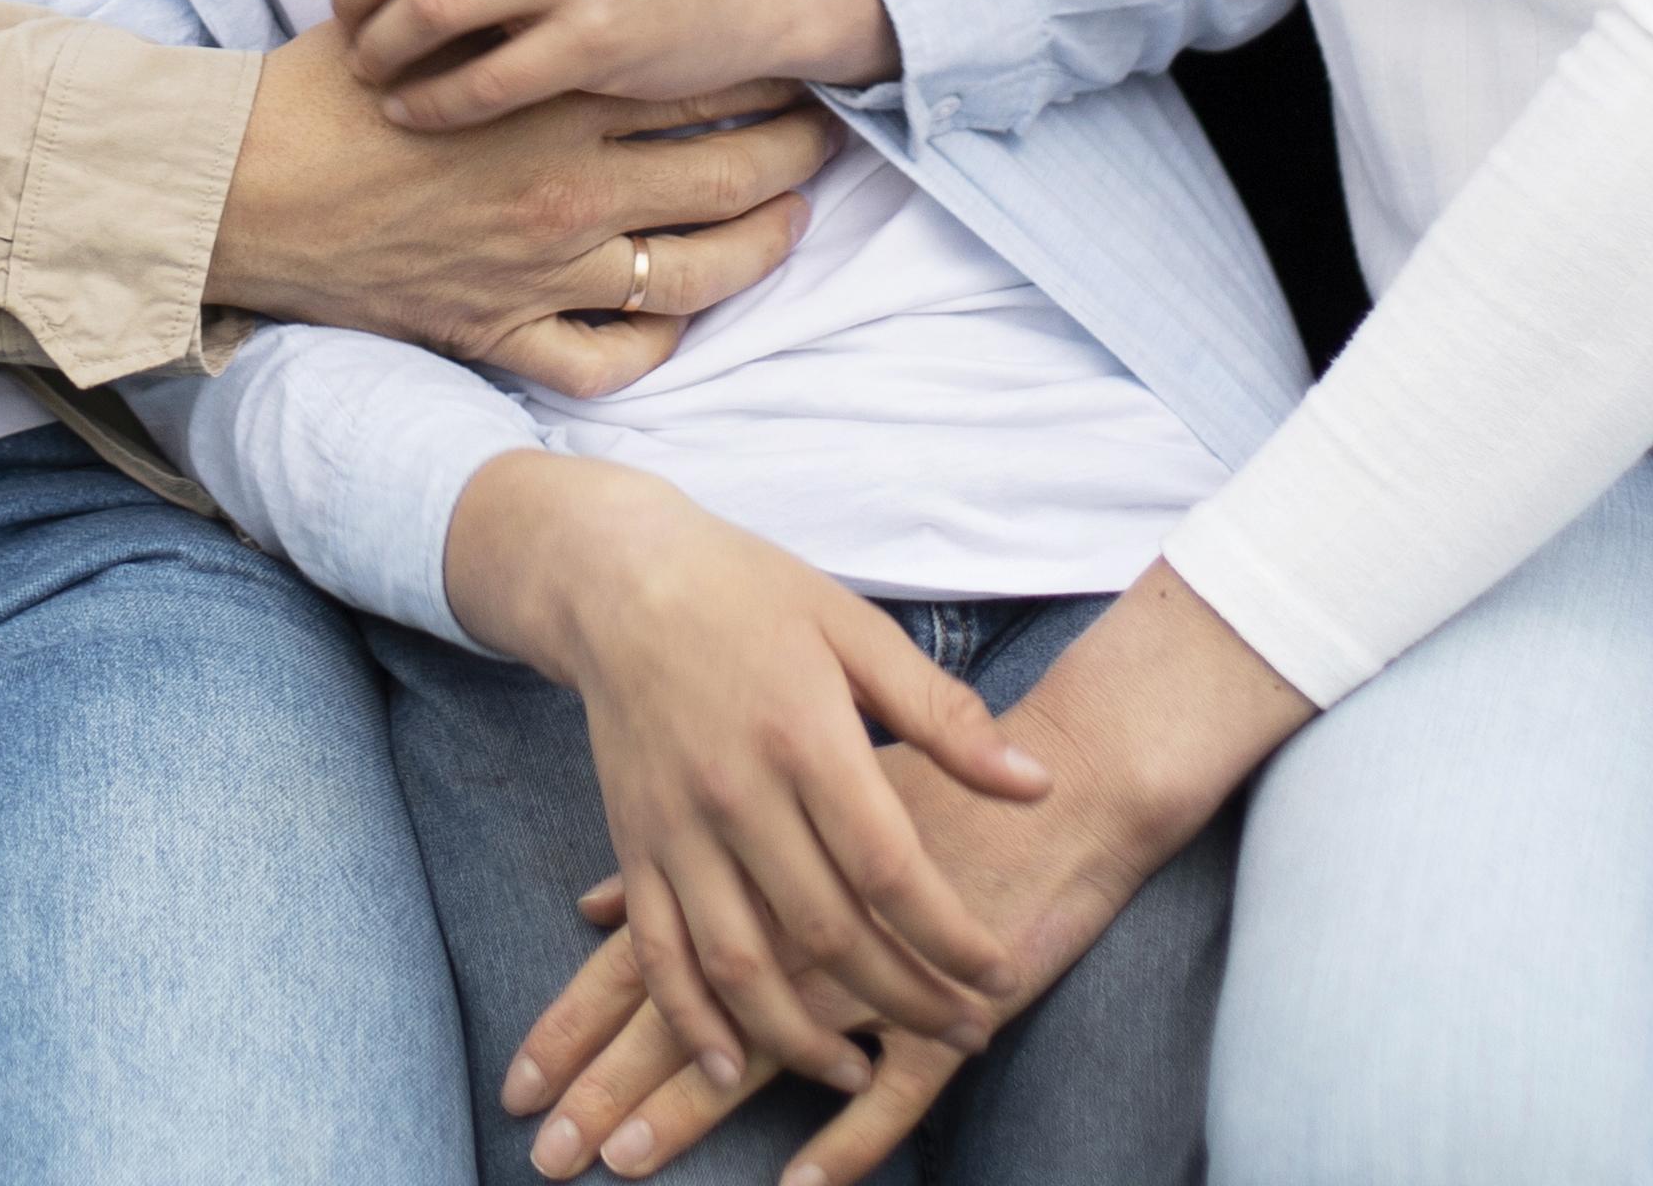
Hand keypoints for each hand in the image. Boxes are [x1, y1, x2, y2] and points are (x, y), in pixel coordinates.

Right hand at [203, 26, 828, 359]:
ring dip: (760, 243)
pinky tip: (681, 316)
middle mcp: (566, 187)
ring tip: (790, 219)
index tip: (791, 62)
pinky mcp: (501, 332)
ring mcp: (542, 268)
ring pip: (696, 272)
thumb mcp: (427, 17)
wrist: (242, 187)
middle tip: (826, 137)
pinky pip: (609, 357)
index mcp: (552, 98)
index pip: (696, 83)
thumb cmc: (323, 94)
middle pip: (727, 172)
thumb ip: (511, 8)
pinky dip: (657, 341)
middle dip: (792, 152)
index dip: (758, 73)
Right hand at [510, 565, 1309, 1183]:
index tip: (998, 976)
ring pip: (739, 964)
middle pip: (828, 931)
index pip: (891, 868)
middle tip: (964, 1033)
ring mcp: (677, 829)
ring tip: (858, 1073)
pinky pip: (657, 954)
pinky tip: (729, 1065)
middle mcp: (737, 796)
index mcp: (805, 738)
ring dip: (800, 1037)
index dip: (950, 937)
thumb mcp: (857, 628)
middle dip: (903, 998)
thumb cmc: (749, 593)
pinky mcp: (633, 846)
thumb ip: (945, 716)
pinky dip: (691, 1018)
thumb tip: (1035, 784)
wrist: (618, 579)